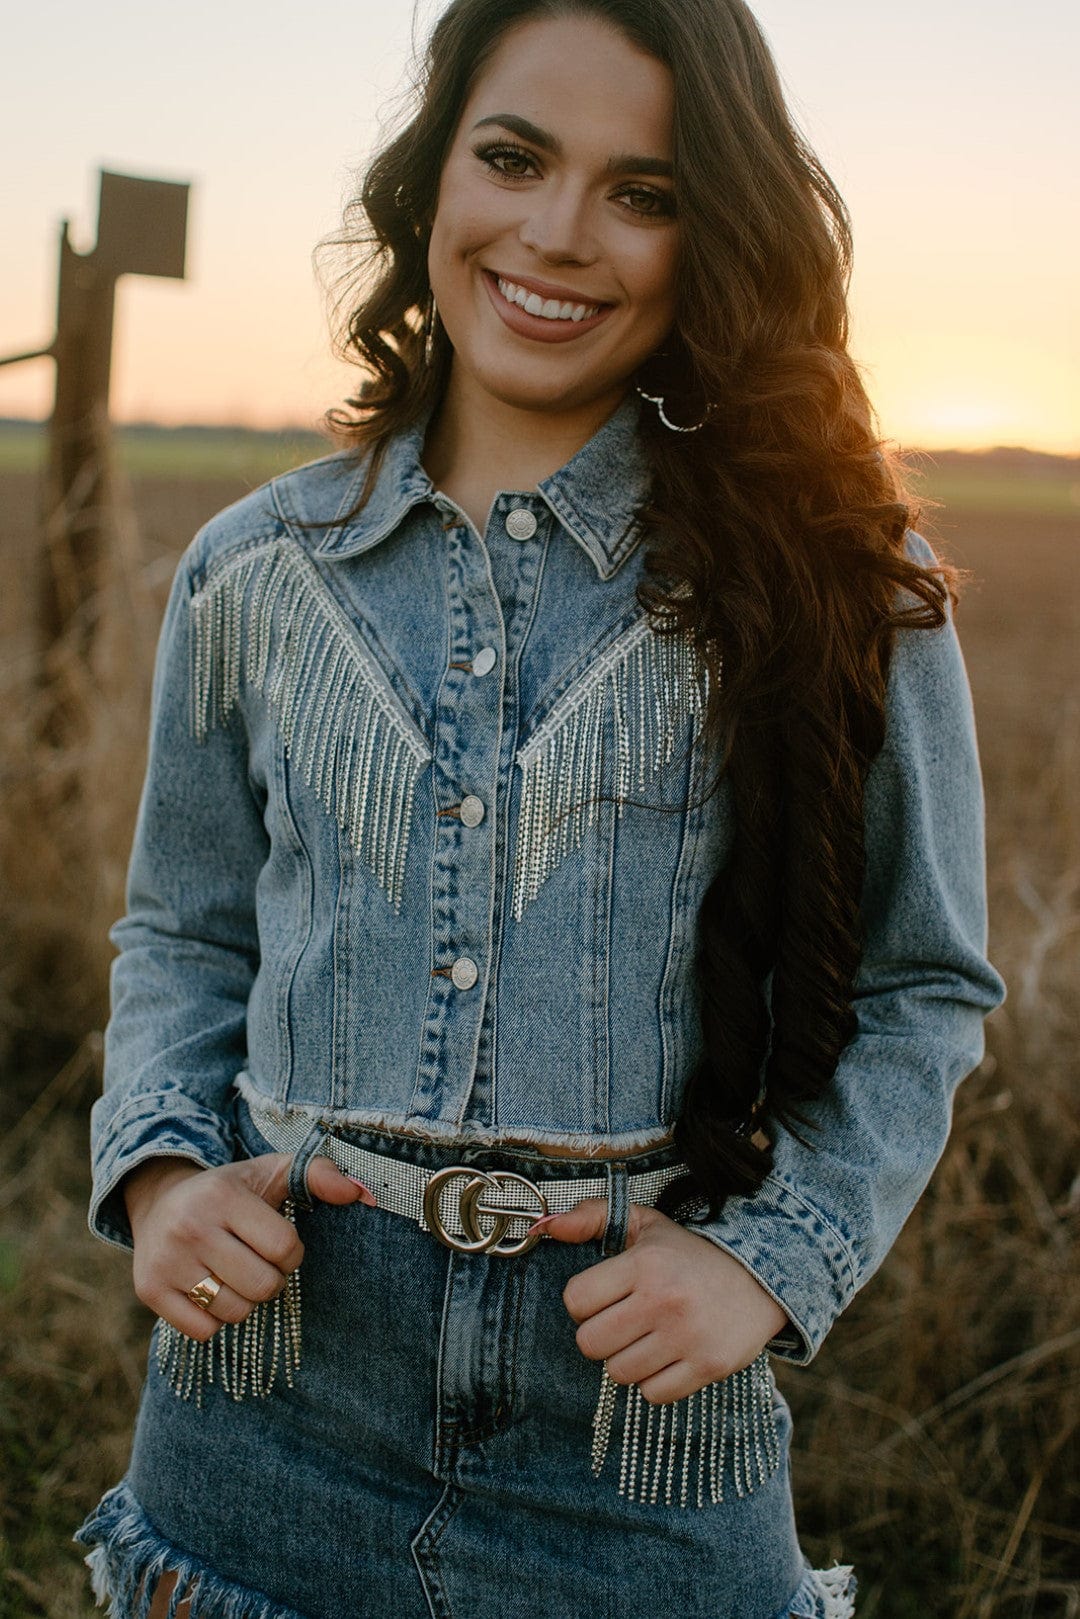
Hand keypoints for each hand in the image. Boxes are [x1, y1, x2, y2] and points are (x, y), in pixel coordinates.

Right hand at [121, 1152, 373, 1340]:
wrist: (158, 1202)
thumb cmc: (229, 1192)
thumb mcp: (272, 1174)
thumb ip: (319, 1175)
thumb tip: (362, 1193)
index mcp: (223, 1196)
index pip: (284, 1248)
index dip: (291, 1254)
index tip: (277, 1244)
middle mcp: (190, 1227)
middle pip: (263, 1286)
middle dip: (270, 1280)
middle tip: (255, 1262)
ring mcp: (166, 1261)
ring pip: (235, 1313)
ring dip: (244, 1300)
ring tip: (232, 1273)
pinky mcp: (149, 1290)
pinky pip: (203, 1331)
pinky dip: (214, 1319)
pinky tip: (209, 1290)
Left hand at [539, 1199, 788, 1403]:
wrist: (761, 1277)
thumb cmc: (690, 1254)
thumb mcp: (646, 1224)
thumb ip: (592, 1217)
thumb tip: (546, 1227)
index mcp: (644, 1263)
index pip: (576, 1300)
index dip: (583, 1303)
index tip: (604, 1298)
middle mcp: (663, 1300)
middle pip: (590, 1344)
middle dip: (600, 1336)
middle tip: (621, 1324)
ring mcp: (687, 1337)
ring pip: (619, 1373)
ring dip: (627, 1360)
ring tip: (647, 1339)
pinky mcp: (708, 1366)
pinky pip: (653, 1395)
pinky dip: (654, 1382)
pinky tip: (667, 1357)